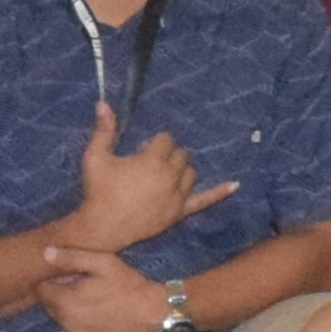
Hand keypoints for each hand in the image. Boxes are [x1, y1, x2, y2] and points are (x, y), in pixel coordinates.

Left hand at [33, 245, 166, 331]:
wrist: (151, 312)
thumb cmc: (126, 284)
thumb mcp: (102, 262)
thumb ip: (70, 257)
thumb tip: (45, 253)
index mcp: (65, 302)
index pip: (42, 291)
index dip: (55, 281)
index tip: (72, 276)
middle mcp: (67, 324)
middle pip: (51, 307)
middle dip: (61, 296)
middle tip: (84, 287)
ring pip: (63, 321)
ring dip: (71, 311)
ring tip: (93, 300)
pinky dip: (82, 325)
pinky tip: (98, 316)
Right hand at [68, 100, 237, 252]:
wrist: (103, 228)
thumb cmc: (98, 190)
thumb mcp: (96, 157)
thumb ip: (104, 130)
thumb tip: (103, 103)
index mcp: (152, 161)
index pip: (166, 140)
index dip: (154, 143)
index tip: (141, 150)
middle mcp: (170, 177)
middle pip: (181, 154)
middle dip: (167, 153)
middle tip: (149, 162)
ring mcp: (177, 196)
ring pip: (191, 172)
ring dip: (182, 168)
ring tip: (165, 173)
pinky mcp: (179, 212)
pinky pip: (204, 200)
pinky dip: (220, 192)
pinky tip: (235, 186)